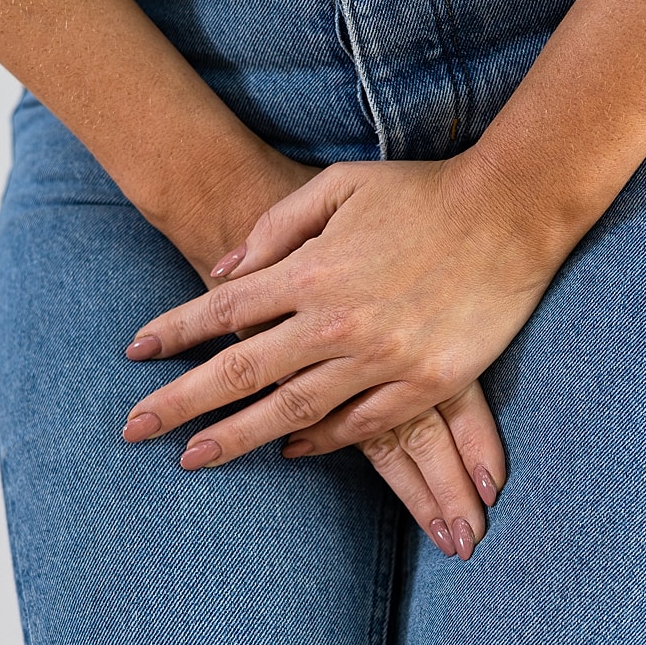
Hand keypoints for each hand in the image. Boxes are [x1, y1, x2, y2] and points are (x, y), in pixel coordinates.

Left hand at [118, 152, 581, 552]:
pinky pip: (363, 424)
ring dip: (239, 437)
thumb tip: (223, 271)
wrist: (511, 211)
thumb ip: (275, 228)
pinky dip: (323, 442)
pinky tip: (291, 453)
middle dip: (181, 403)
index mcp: (311, 270)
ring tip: (194, 459)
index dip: (174, 333)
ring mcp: (381, 357)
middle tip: (135, 431)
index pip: (222, 309)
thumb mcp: (338, 185)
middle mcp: (336, 321)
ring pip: (293, 410)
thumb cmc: (422, 191)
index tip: (134, 354)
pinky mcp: (426, 381)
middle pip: (241, 371)